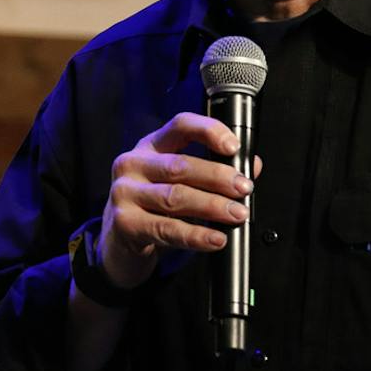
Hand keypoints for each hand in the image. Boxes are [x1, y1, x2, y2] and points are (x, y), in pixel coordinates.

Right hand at [97, 112, 258, 289]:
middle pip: (180, 165)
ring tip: (237, 214)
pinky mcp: (125, 223)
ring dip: (212, 206)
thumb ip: (214, 173)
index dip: (208, 131)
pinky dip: (196, 235)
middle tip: (244, 189)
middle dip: (218, 177)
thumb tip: (252, 166)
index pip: (180, 126)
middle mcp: (133, 164)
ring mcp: (124, 193)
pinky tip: (215, 238)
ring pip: (175, 197)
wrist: (119, 245)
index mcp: (151, 147)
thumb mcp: (180, 185)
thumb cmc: (154, 209)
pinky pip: (167, 229)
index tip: (234, 147)